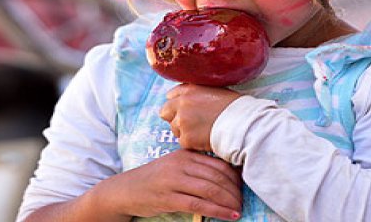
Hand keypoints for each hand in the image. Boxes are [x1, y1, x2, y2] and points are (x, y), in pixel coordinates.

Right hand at [94, 149, 242, 219]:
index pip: (218, 164)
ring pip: (210, 190)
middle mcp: (181, 165)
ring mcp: (174, 181)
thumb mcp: (175, 166)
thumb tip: (228, 176)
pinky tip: (229, 216)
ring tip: (239, 209)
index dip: (235, 177)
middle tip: (244, 200)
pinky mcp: (168, 198)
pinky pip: (199, 204)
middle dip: (235, 191)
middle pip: (217, 177)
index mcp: (185, 155)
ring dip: (229, 202)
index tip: (245, 186)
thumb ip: (197, 168)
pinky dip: (218, 211)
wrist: (125, 190)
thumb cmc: (155, 179)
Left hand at [160, 84, 241, 151]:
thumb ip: (198, 94)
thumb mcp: (216, 91)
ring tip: (202, 132)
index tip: (184, 110)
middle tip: (189, 124)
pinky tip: (205, 140)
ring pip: (174, 129)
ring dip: (184, 132)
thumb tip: (190, 99)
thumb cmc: (236, 107)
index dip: (177, 104)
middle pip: (165, 112)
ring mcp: (182, 121)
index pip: (171, 96)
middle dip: (174, 118)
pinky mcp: (186, 139)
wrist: (243, 124)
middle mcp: (182, 104)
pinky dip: (192, 144)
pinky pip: (183, 143)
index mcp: (190, 89)